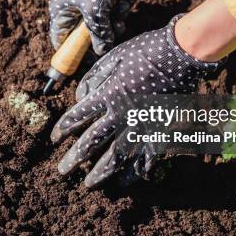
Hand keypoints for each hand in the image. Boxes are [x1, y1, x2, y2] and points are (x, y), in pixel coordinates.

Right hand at [49, 0, 136, 55]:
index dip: (72, 52)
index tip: (86, 61)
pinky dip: (120, 5)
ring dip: (116, 17)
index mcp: (60, 10)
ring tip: (122, 5)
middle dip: (105, 31)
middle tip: (116, 26)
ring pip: (102, 21)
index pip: (60, 39)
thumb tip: (102, 50)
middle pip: (86, 33)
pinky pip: (110, 8)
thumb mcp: (96, 11)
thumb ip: (98, 34)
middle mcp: (70, 5)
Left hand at [50, 15, 221, 186]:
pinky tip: (123, 182)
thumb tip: (81, 98)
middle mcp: (121, 114)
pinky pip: (145, 158)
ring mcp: (141, 125)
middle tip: (63, 170)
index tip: (54, 139)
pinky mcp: (160, 131)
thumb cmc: (145, 51)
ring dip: (100, 172)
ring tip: (89, 184)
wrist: (181, 54)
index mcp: (107, 95)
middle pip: (92, 142)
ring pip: (116, 156)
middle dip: (75, 158)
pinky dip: (133, 172)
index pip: (77, 116)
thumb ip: (93, 79)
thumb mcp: (112, 57)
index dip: (63, 128)